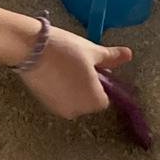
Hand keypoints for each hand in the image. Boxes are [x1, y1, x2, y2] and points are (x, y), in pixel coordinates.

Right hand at [18, 23, 132, 119]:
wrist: (30, 48)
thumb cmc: (65, 49)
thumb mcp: (91, 50)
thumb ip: (111, 57)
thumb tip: (129, 55)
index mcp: (94, 101)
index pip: (104, 97)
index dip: (99, 81)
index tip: (90, 65)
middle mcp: (78, 111)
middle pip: (89, 100)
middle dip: (85, 85)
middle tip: (76, 63)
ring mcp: (60, 110)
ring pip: (73, 100)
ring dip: (72, 88)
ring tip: (62, 66)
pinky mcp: (45, 105)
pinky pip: (60, 99)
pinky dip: (59, 89)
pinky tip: (52, 71)